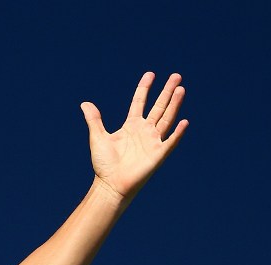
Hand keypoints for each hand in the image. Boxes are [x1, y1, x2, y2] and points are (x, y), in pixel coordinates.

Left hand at [81, 72, 187, 201]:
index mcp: (131, 126)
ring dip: (174, 105)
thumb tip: (85, 103)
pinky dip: (177, 133)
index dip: (145, 88)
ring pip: (167, 119)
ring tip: (181, 89)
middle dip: (167, 92)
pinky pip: (170, 142)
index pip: (139, 102)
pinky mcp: (158, 155)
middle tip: (176, 76)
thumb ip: (94, 120)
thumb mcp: (97, 137)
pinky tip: (185, 122)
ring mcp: (152, 142)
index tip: (151, 74)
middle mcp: (144, 131)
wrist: (110, 184)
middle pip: (159, 107)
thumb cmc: (104, 164)